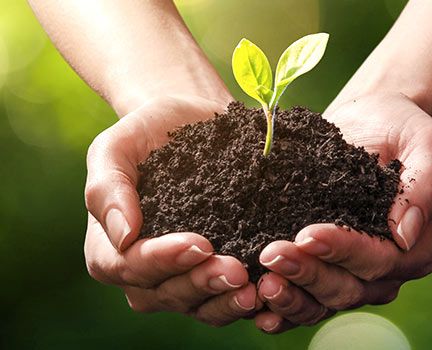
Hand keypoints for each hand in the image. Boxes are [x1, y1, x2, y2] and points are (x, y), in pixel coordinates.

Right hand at [84, 95, 259, 325]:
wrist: (190, 120)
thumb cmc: (147, 133)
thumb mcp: (115, 148)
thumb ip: (107, 189)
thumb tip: (124, 237)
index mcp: (110, 248)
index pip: (129, 266)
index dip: (162, 261)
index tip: (198, 244)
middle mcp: (143, 271)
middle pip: (166, 292)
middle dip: (201, 283)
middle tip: (236, 271)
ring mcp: (180, 276)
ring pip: (198, 304)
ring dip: (225, 301)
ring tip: (253, 289)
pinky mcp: (212, 272)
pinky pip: (224, 299)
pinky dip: (244, 302)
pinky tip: (267, 294)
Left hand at [254, 93, 431, 332]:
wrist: (372, 122)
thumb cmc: (403, 128)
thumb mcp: (428, 144)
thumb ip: (424, 186)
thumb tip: (405, 236)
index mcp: (416, 247)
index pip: (377, 259)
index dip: (343, 251)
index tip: (307, 234)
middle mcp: (386, 269)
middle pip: (347, 287)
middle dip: (308, 273)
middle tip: (271, 254)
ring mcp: (353, 272)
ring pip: (324, 300)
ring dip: (291, 297)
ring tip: (260, 283)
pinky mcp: (326, 265)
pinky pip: (307, 297)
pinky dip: (283, 306)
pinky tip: (258, 307)